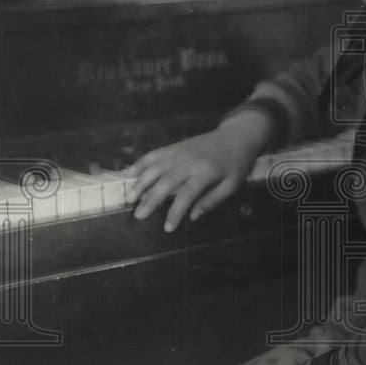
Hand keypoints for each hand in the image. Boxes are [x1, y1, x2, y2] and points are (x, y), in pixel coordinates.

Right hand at [127, 111, 272, 232]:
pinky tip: (129, 173)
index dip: (175, 213)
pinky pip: (155, 154)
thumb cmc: (236, 164)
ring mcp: (180, 151)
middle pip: (166, 182)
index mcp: (205, 173)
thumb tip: (192, 216)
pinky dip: (141, 163)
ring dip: (141, 182)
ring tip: (130, 198)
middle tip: (139, 215)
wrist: (237, 136)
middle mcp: (189, 161)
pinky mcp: (175, 146)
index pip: (186, 196)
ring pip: (155, 167)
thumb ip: (212, 200)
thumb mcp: (232, 185)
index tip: (167, 228)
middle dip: (151, 200)